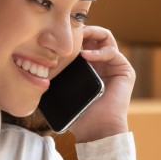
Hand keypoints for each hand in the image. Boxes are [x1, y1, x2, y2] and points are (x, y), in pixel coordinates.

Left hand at [68, 25, 133, 141]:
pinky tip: (86, 55)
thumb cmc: (79, 115)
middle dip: (82, 30)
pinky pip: (113, 50)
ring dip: (92, 33)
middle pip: (94, 35)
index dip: (72, 36)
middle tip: (69, 31)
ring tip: (79, 38)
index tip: (57, 35)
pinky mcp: (124, 70)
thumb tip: (36, 65)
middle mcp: (102, 64)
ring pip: (105, 37)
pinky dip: (99, 50)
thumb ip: (57, 76)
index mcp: (88, 67)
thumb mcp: (64, 90)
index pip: (82, 42)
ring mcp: (114, 66)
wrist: (96, 129)